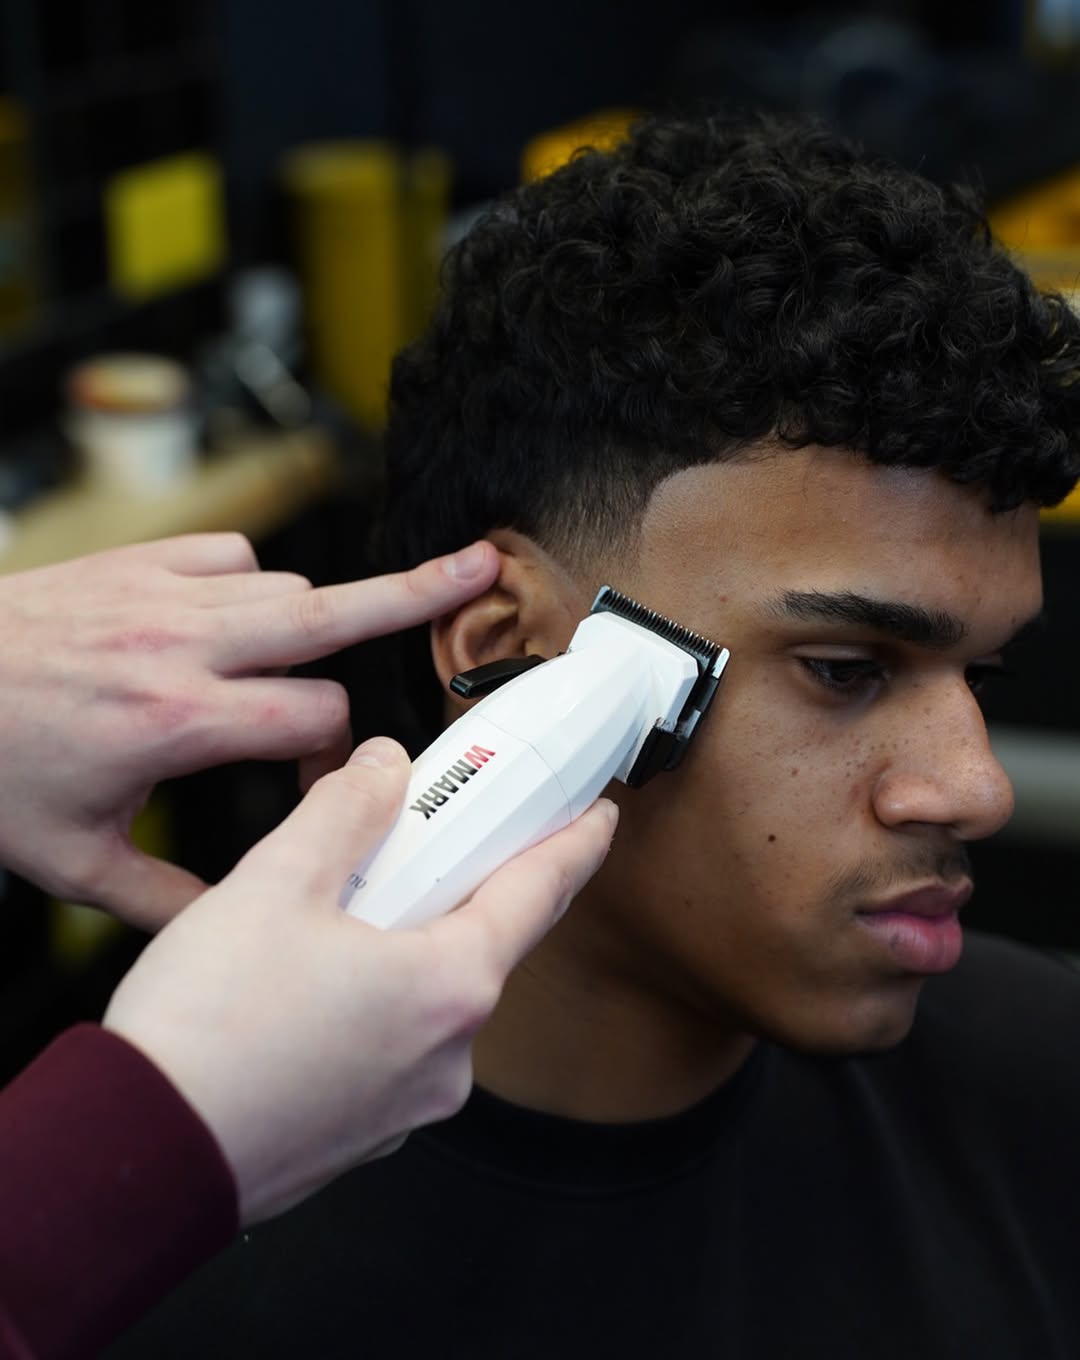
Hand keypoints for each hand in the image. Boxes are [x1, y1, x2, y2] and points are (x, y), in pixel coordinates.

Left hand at [0, 534, 497, 928]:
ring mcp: (162, 594)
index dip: (339, 758)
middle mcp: (184, 647)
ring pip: (290, 588)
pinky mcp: (140, 561)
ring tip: (349, 631)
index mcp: (178, 723)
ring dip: (321, 621)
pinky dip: (254, 587)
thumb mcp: (70, 861)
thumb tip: (232, 927)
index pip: (318, 721)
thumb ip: (166, 898)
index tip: (321, 783)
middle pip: (335, 612)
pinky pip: (235, 558)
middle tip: (482, 569)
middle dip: (419, 593)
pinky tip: (237, 622)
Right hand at [102, 736, 616, 1223]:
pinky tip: (303, 989)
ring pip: (425, 996)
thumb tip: (384, 770)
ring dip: (398, 947)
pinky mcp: (363, 1132)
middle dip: (453, 887)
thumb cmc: (209, 1030)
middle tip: (418, 842)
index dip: (573, 844)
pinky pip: (387, 1045)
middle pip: (477, 942)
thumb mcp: (278, 882)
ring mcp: (407, 1104)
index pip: (540, 893)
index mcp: (450, 985)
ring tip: (330, 916)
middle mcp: (447, 1055)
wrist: (139, 1154)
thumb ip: (346, 811)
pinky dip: (366, 1004)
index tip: (597, 818)